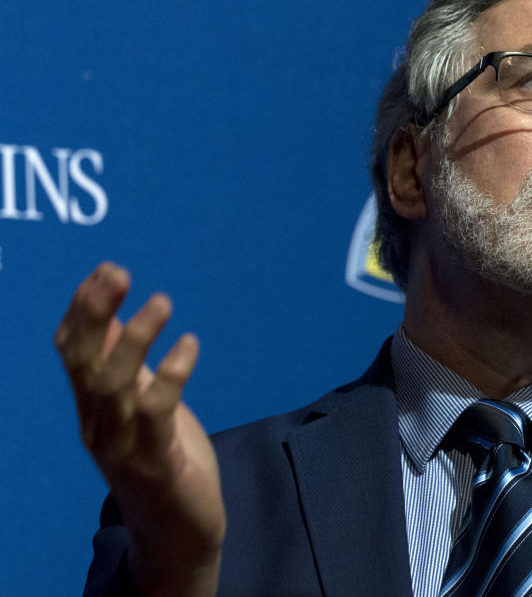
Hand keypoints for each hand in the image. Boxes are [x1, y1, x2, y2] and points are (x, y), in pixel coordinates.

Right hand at [55, 262, 224, 596]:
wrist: (178, 531)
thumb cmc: (164, 460)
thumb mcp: (143, 405)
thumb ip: (129, 366)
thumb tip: (117, 319)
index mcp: (93, 407)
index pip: (72, 352)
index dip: (83, 310)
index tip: (105, 270)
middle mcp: (98, 424)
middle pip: (84, 362)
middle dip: (95, 314)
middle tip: (117, 272)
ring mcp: (123, 444)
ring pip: (114, 385)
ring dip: (136, 339)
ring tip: (161, 301)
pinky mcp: (157, 461)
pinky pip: (156, 413)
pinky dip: (171, 375)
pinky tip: (190, 344)